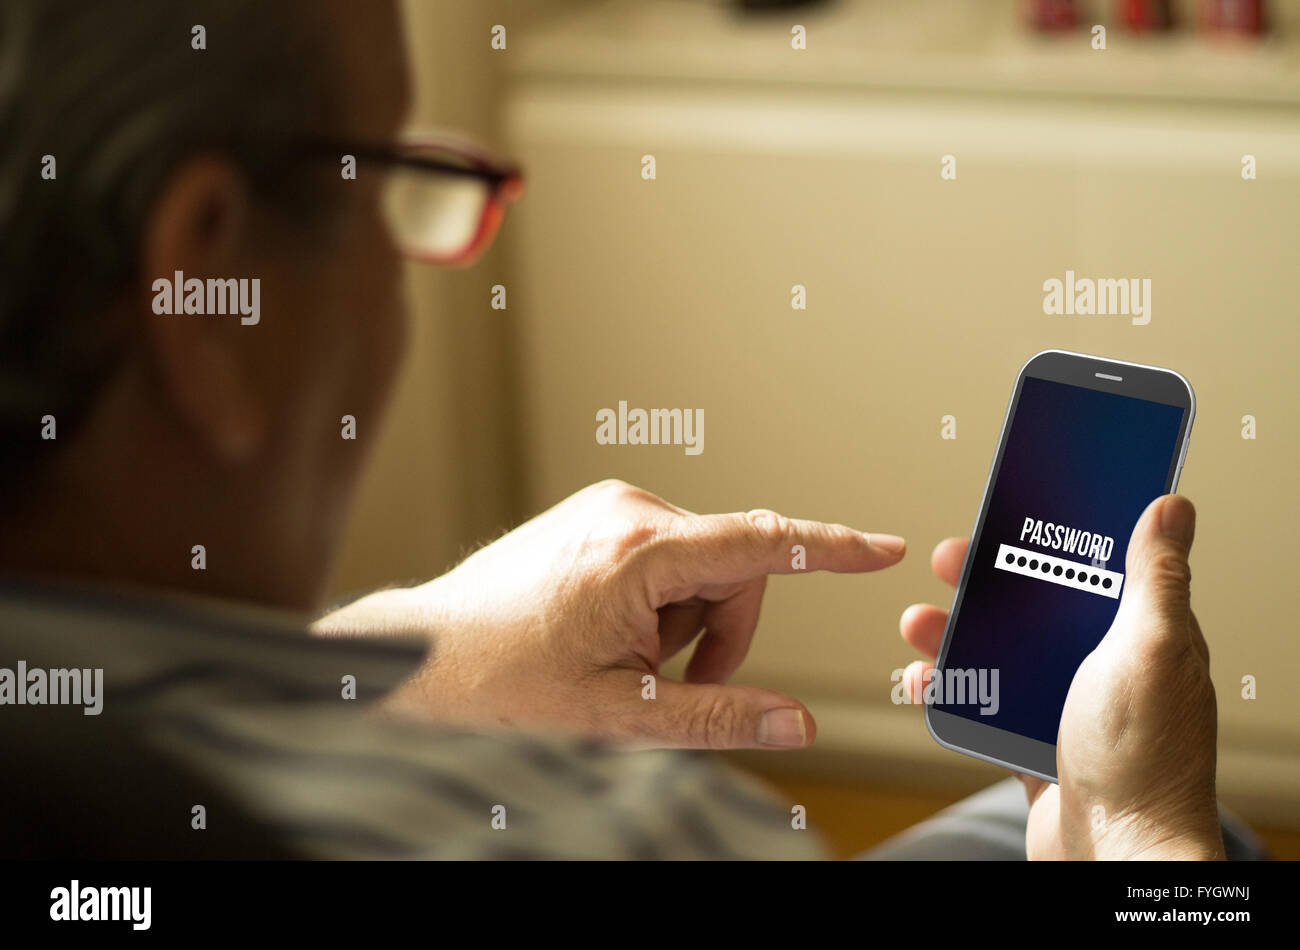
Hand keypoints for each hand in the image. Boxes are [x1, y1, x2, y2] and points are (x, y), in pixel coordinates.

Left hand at [317, 479, 905, 749]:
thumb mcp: (617, 715)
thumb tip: (797, 723)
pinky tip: (611, 632)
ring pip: (702, 567)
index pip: (758, 542)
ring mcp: (609, 507)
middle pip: (734, 570)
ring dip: (685, 622)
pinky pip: (667, 556)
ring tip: (623, 657)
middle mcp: (627, 511)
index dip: (829, 548)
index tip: (883, 548)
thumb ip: (716, 717)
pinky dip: (662, 602)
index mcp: (636, 554)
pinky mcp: (598, 515)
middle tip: (668, 682)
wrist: (422, 656)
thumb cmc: (501, 684)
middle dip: (721, 633)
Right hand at [899, 495, 1223, 859]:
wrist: (1116, 854)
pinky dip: (952, 694)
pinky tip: (927, 683)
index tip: (1009, 511)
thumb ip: (1155, 577)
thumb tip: (1171, 508)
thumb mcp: (1150, 649)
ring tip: (918, 625)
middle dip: (984, 583)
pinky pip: (984, 707)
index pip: (1093, 567)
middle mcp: (1107, 669)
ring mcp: (1068, 710)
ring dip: (954, 635)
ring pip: (1000, 654)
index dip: (1050, 536)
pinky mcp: (1035, 747)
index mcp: (1143, 637)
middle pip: (1034, 606)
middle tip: (947, 561)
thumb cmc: (1143, 759)